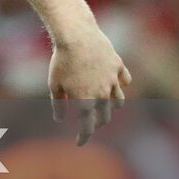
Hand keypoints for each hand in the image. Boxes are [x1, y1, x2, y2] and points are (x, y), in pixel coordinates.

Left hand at [48, 22, 131, 145]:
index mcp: (85, 101)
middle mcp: (102, 94)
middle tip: (92, 124)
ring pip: (118, 100)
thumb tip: (60, 119)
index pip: (87, 127)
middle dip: (98, 123)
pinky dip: (122, 84)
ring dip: (112, 107)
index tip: (80, 142)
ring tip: (107, 107)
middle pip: (105, 116)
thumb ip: (58, 104)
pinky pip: (124, 80)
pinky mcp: (118, 66)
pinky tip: (119, 84)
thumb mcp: (54, 84)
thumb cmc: (61, 61)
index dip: (84, 136)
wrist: (76, 36)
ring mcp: (113, 80)